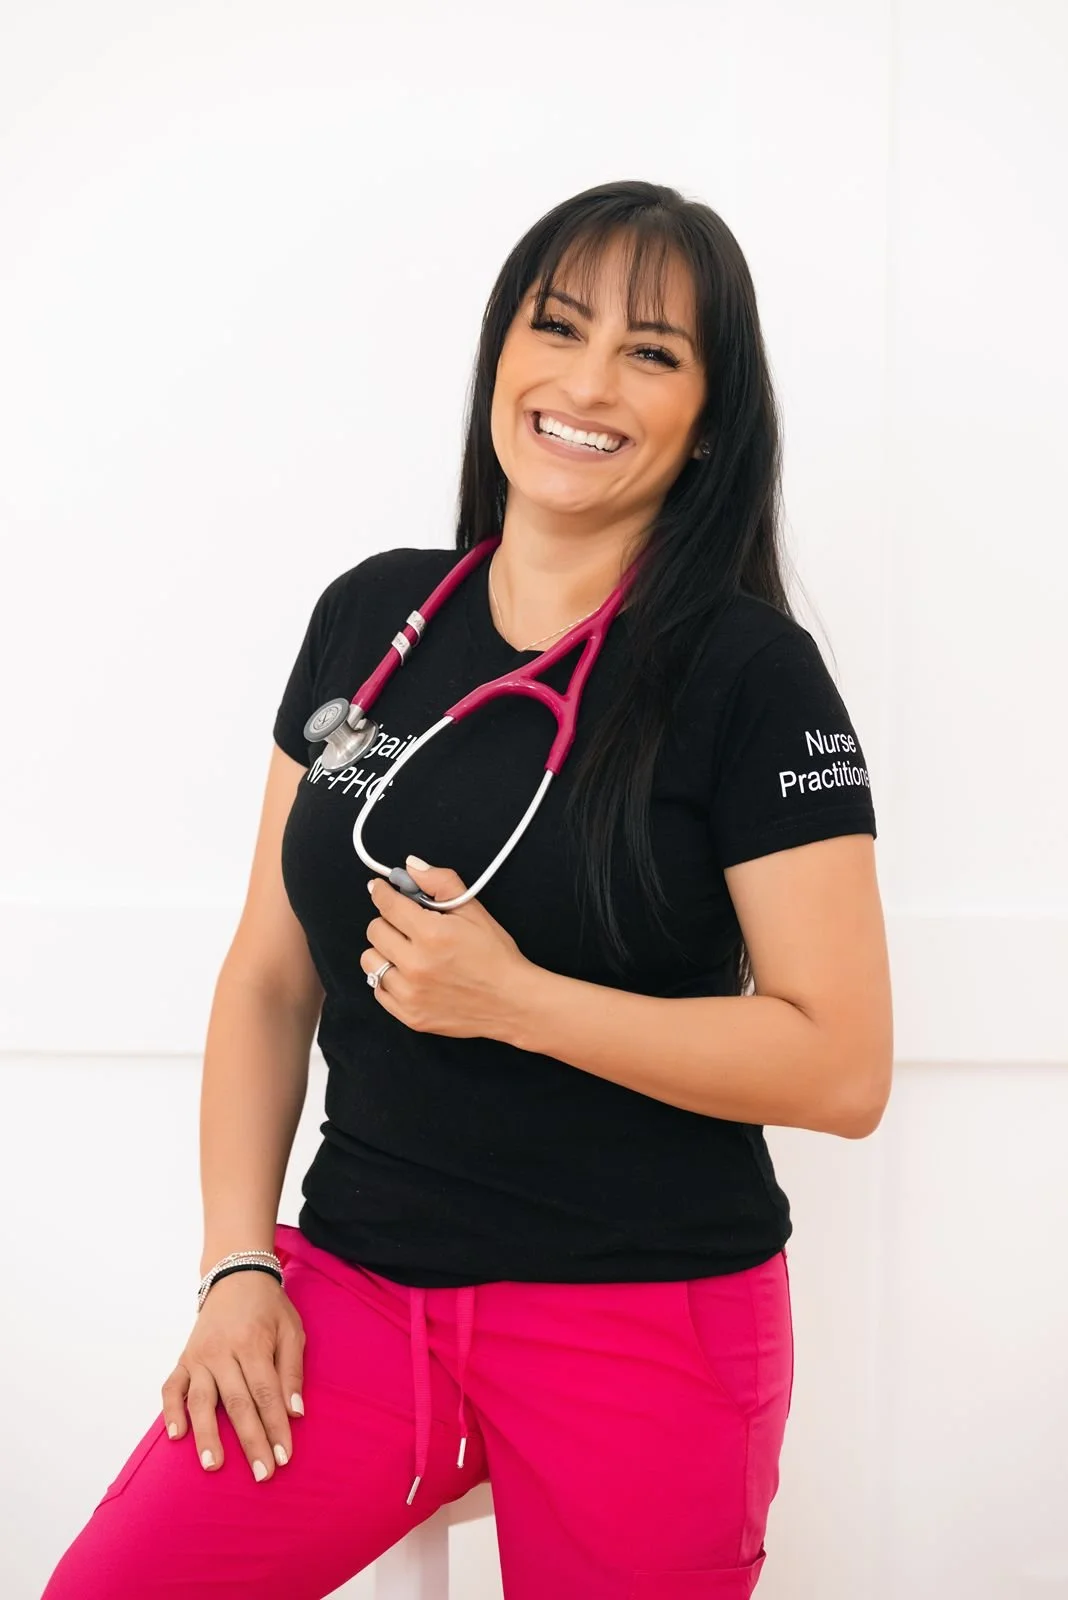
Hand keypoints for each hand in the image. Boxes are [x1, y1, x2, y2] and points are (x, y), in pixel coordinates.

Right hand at [161, 1270, 304, 1482]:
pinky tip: (176, 1436)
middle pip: (237, 1403)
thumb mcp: (292, 1330)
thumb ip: (292, 1370)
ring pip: (201, 1400)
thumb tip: (295, 1411)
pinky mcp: (183, 1359)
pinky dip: (170, 1412)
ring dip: (207, 1435)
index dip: (275, 1426)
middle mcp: (222, 1351)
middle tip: (261, 1474)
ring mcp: (199, 1356)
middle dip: (250, 1441)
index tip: (284, 1457)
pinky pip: (171, 1388)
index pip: (266, 1393)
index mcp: (253, 1343)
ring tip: (213, 1465)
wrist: (235, 1276)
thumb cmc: (269, 1308)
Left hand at [360, 857, 529, 1037]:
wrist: (512, 1002)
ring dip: (384, 951)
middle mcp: (415, 964)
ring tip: (406, 951)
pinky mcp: (409, 1015)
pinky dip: (389, 978)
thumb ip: (441, 882)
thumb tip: (411, 866)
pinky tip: (409, 974)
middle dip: (388, 921)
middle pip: (374, 931)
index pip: (387, 905)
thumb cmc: (495, 955)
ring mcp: (410, 993)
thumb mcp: (474, 910)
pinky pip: (378, 990)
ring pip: (370, 961)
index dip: (381, 892)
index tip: (381, 889)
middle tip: (406, 924)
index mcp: (431, 934)